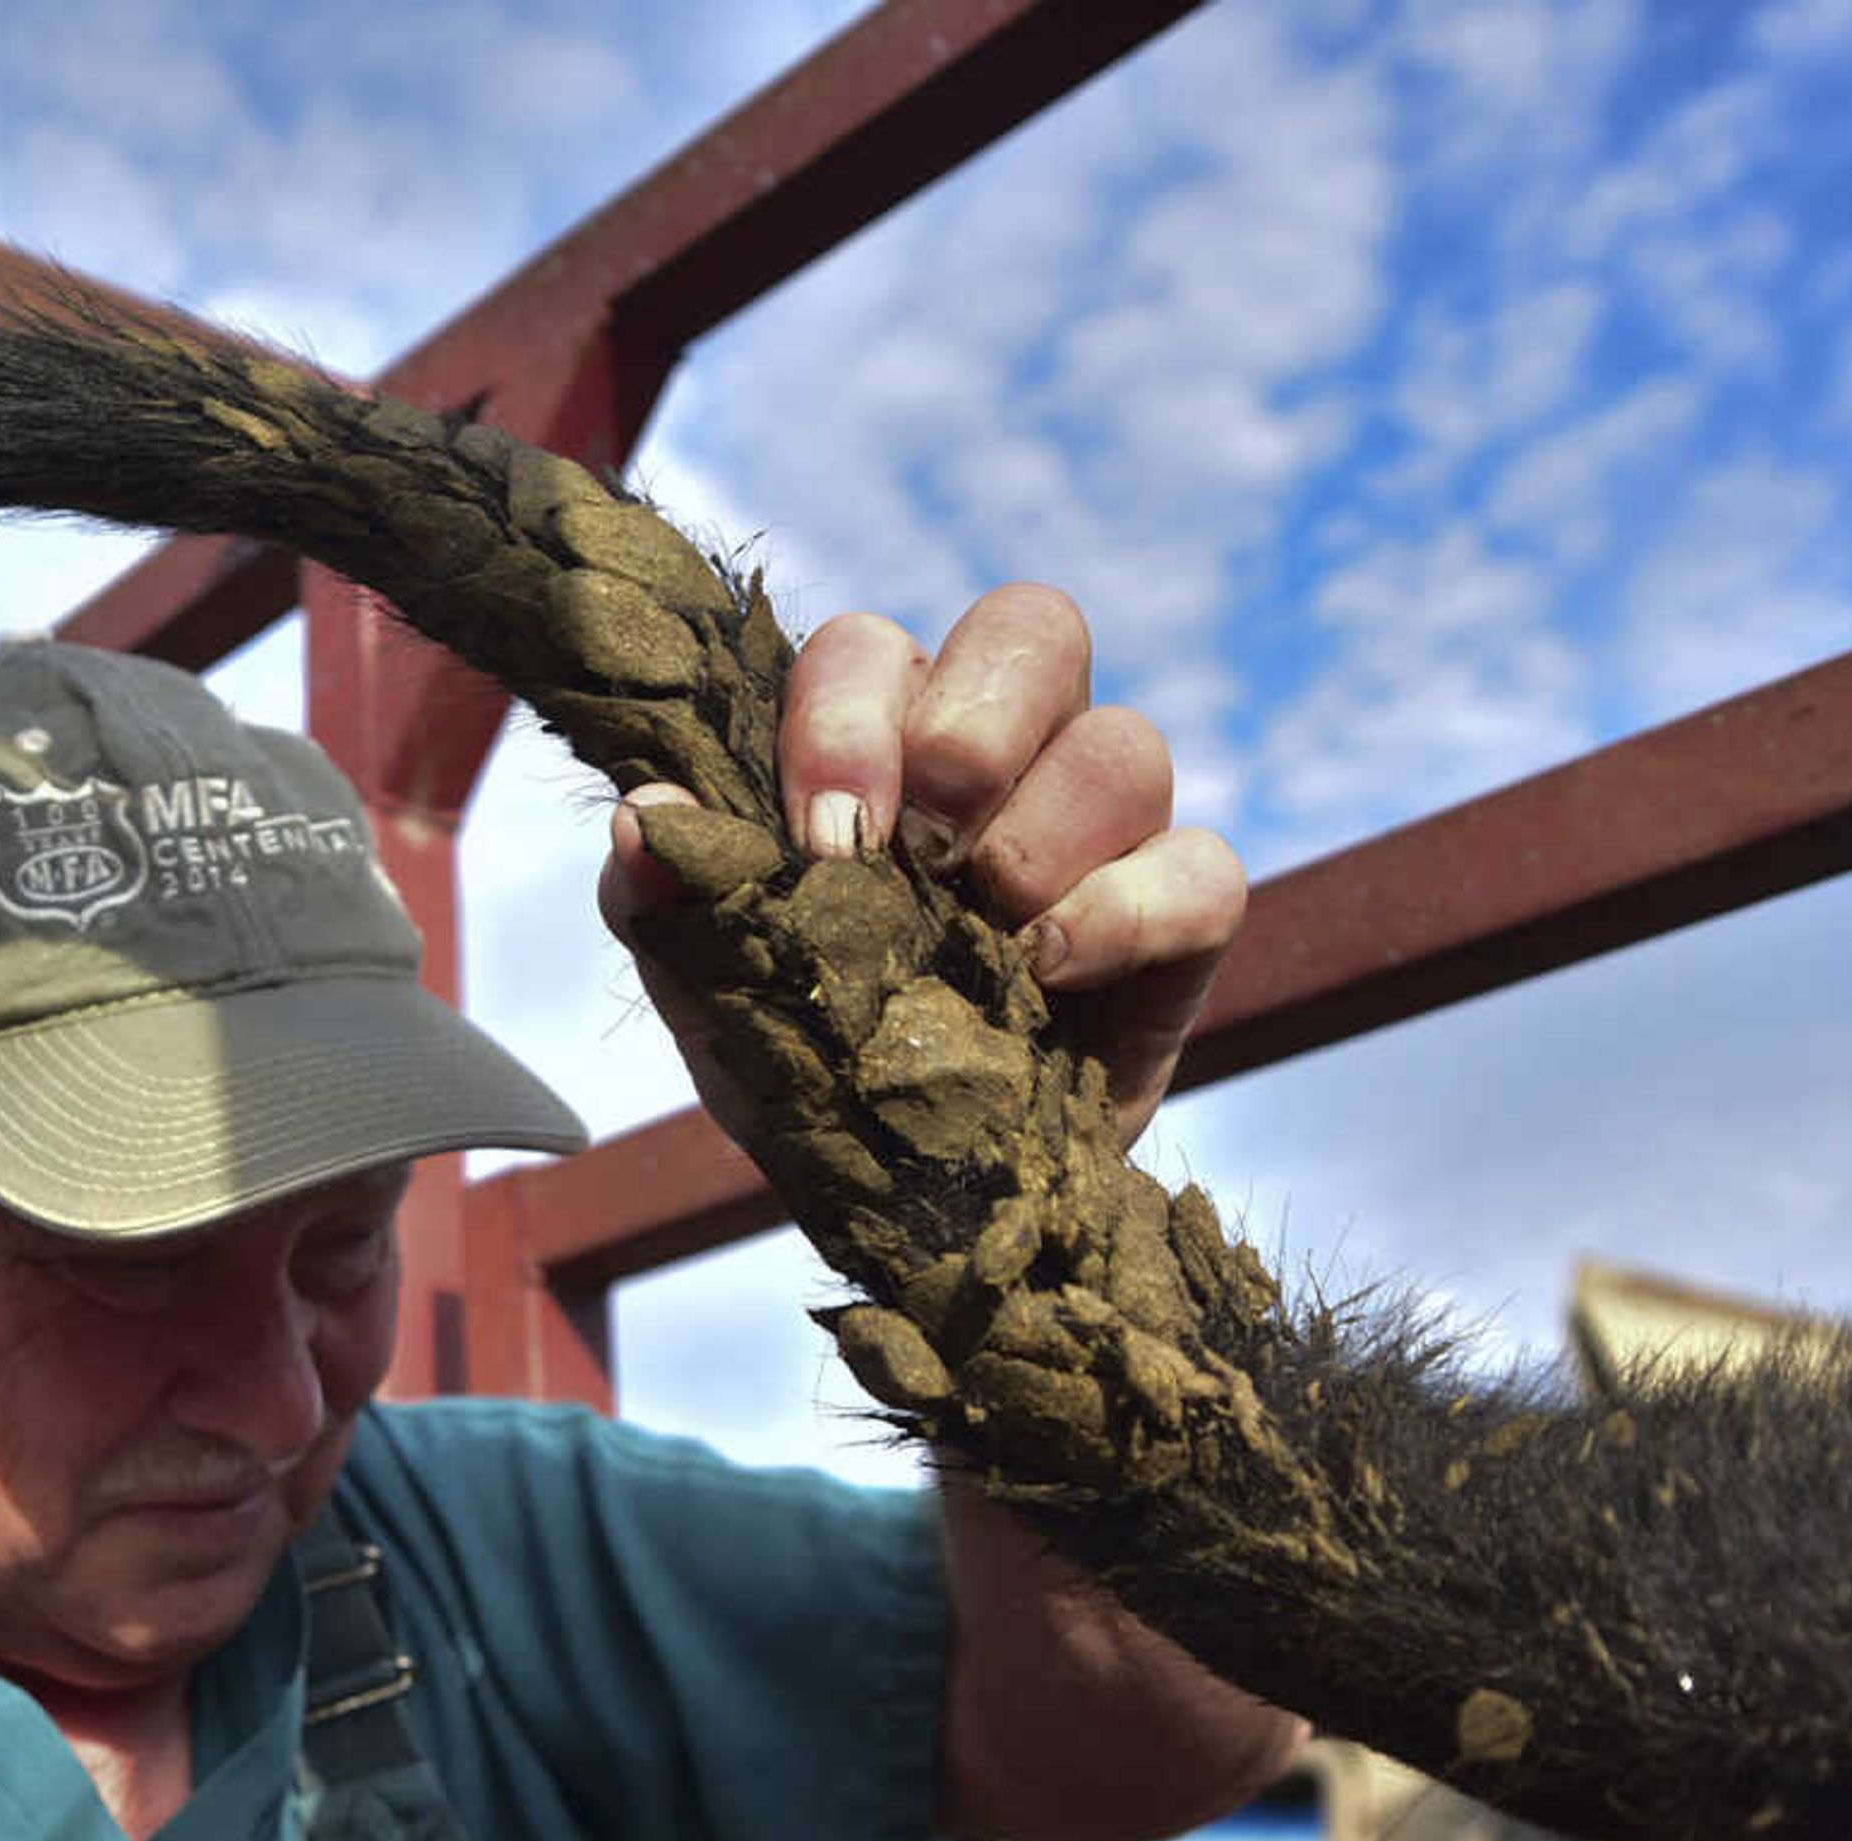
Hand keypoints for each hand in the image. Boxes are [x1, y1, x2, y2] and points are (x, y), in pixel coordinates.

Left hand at [598, 583, 1249, 1144]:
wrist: (913, 1199)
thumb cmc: (819, 1064)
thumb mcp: (719, 995)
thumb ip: (673, 900)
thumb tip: (644, 817)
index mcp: (883, 737)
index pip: (874, 646)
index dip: (844, 719)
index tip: (818, 843)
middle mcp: (1008, 750)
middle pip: (1036, 629)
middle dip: (969, 734)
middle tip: (919, 856)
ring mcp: (1107, 825)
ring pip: (1127, 743)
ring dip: (1041, 837)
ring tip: (986, 940)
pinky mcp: (1184, 915)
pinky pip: (1206, 868)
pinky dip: (1130, 909)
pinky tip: (1053, 969)